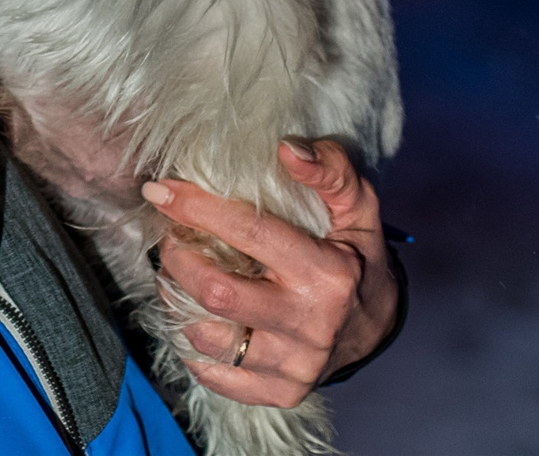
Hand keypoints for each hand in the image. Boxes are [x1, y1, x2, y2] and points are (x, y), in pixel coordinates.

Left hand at [144, 139, 401, 406]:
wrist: (379, 327)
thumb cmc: (357, 257)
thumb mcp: (359, 210)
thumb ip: (332, 172)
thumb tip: (287, 149)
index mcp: (326, 274)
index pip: (248, 234)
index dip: (196, 208)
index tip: (159, 190)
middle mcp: (309, 324)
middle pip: (216, 293)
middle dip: (178, 258)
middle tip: (170, 237)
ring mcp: (294, 364)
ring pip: (208, 337)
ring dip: (178, 300)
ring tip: (177, 273)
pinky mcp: (281, 391)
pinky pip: (216, 375)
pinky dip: (192, 345)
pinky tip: (192, 317)